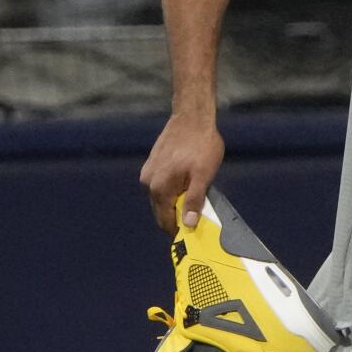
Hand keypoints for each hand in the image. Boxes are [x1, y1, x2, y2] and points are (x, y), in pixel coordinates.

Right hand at [139, 113, 223, 233]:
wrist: (192, 117)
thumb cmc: (201, 146)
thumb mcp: (203, 176)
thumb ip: (194, 201)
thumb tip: (189, 224)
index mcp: (159, 189)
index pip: (165, 221)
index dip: (179, 230)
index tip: (193, 234)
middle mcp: (148, 183)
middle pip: (161, 211)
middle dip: (177, 217)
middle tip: (197, 217)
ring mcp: (148, 173)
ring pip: (160, 199)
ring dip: (175, 204)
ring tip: (193, 199)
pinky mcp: (151, 165)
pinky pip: (160, 187)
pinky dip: (171, 192)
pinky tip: (186, 186)